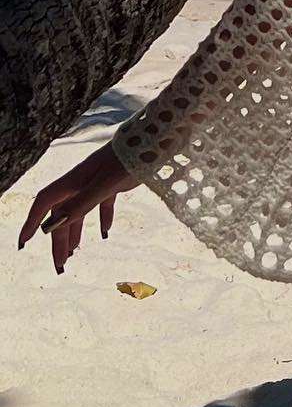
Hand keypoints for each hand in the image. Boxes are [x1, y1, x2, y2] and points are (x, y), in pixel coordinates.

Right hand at [16, 144, 141, 275]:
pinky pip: (103, 204)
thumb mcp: (104, 184)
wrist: (153, 140)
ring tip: (73, 255)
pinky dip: (103, 218)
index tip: (24, 243)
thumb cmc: (128, 159)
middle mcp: (82, 181)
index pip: (45, 203)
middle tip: (60, 265)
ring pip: (81, 211)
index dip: (32, 222)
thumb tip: (51, 225)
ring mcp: (98, 181)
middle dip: (59, 240)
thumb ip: (80, 204)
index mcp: (74, 181)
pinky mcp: (114, 182)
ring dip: (76, 233)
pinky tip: (106, 232)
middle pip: (63, 214)